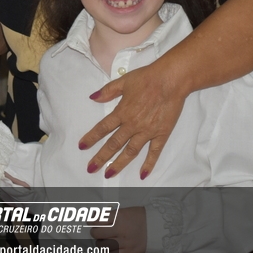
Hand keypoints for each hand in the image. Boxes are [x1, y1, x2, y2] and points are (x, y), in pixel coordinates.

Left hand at [79, 63, 184, 179]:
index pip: (103, 128)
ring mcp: (147, 131)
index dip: (91, 138)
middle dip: (101, 157)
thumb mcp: (124, 81)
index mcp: (122, 111)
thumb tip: (92, 97)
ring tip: (109, 174)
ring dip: (119, 164)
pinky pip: (154, 152)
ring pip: (130, 151)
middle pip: (114, 144)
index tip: (82, 147)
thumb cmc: (147, 78)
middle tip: (91, 168)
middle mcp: (132, 124)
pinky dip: (148, 164)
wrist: (171, 80)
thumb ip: (108, 91)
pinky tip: (142, 174)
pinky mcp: (161, 134)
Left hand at [90, 207, 145, 252]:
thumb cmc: (141, 217)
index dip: (91, 221)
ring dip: (100, 243)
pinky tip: (107, 250)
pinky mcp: (129, 251)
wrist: (156, 226)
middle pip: (97, 233)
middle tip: (97, 231)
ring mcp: (125, 242)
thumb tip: (97, 218)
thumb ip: (111, 216)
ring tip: (103, 241)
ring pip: (103, 246)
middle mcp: (120, 229)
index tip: (91, 221)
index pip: (97, 219)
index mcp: (119, 216)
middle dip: (95, 232)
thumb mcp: (125, 211)